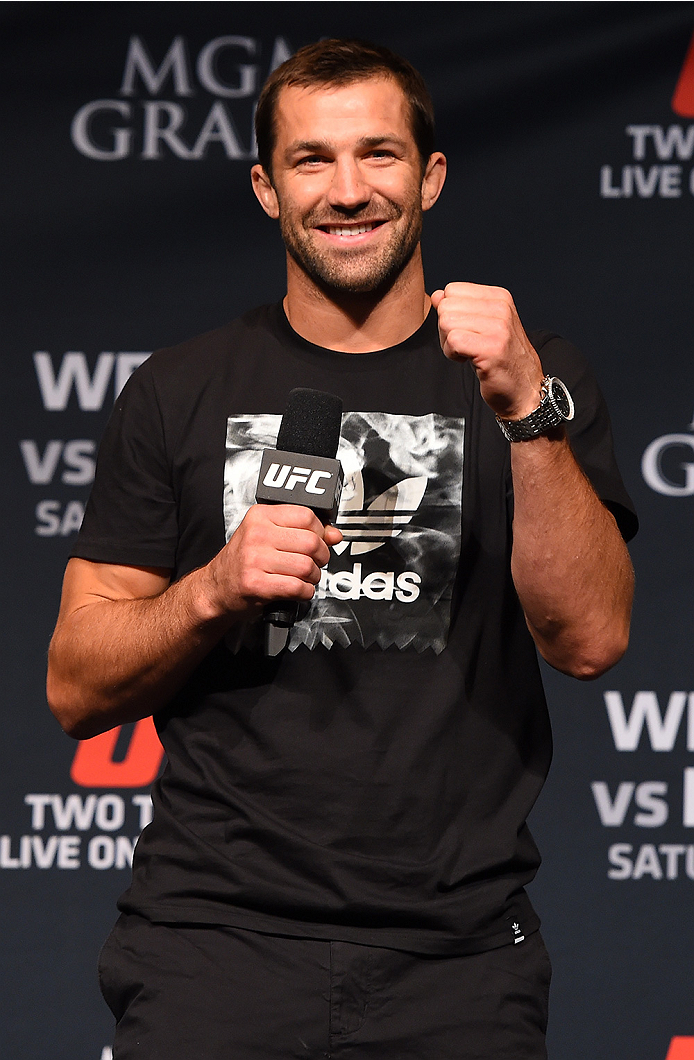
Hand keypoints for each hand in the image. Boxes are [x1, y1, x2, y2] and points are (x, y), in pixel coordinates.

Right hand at [203, 504, 341, 619]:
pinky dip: (305, 592)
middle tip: (314, 562)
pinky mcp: (256, 584)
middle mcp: (256, 535)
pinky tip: (297, 589)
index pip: (307, 516)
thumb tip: (333, 534)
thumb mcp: (267, 536)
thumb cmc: (242, 561)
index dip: (321, 531)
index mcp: (260, 516)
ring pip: (307, 566)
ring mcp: (255, 560)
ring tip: (304, 577)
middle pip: (311, 542)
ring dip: (313, 577)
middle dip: (321, 557)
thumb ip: (301, 531)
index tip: (319, 540)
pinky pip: (297, 587)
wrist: (215, 588)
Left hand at [430, 282, 544, 419]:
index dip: (450, 313)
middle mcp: (501, 308)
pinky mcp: (491, 348)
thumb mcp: (482, 325)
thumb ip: (459, 308)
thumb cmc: (502, 359)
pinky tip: (468, 360)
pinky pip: (453, 341)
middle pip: (446, 307)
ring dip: (449, 344)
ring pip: (447, 322)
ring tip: (468, 353)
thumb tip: (437, 295)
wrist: (524, 388)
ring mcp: (498, 327)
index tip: (466, 330)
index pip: (452, 290)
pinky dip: (453, 354)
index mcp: (499, 297)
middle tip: (466, 345)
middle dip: (446, 329)